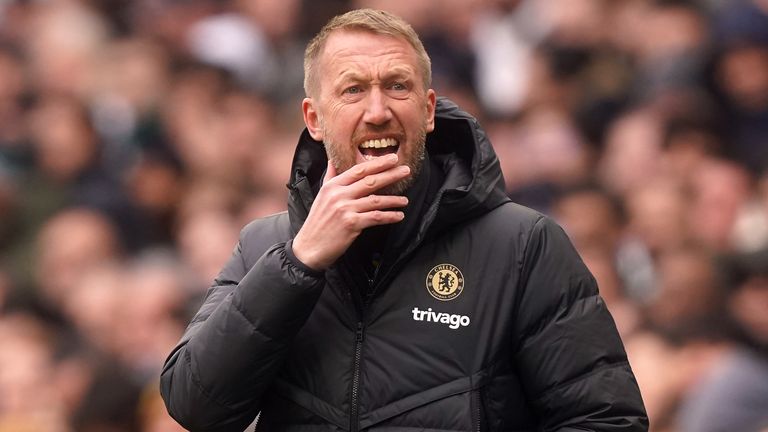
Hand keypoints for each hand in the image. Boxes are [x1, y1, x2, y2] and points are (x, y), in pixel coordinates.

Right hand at [292, 154, 409, 270]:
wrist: (309, 247)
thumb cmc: (317, 222)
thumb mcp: (321, 195)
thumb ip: (330, 177)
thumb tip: (332, 159)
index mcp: (332, 186)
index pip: (358, 170)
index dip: (377, 163)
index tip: (392, 158)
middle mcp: (339, 195)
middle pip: (370, 181)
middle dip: (390, 174)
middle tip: (406, 170)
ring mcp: (345, 209)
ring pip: (376, 200)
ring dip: (394, 200)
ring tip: (405, 200)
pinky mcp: (351, 224)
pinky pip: (376, 217)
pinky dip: (389, 216)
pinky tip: (399, 216)